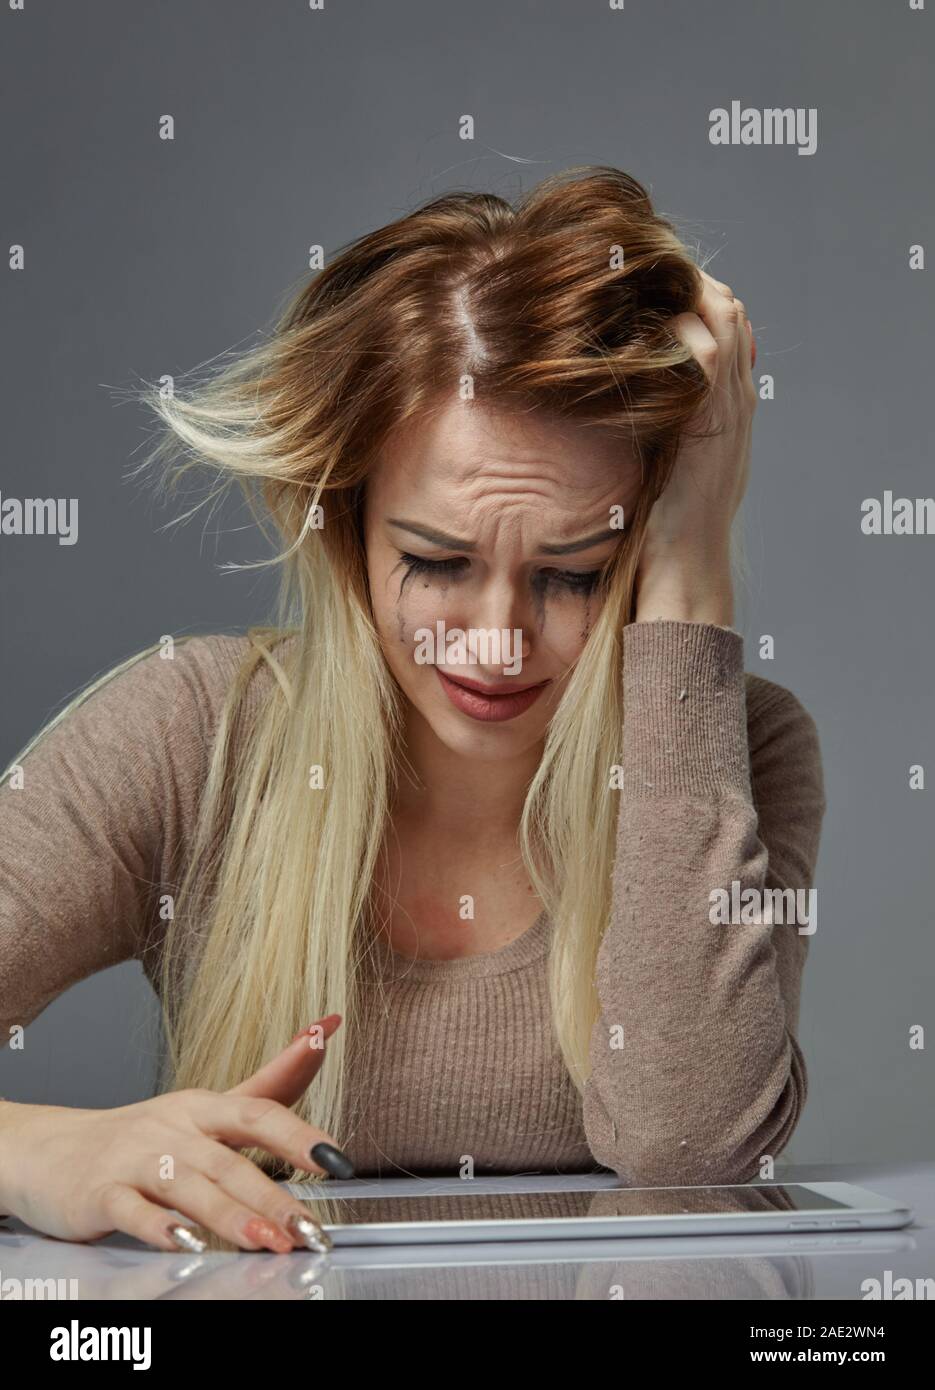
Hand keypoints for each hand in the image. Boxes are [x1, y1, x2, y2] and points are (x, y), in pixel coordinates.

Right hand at [0, 1014, 347, 1251]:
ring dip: (230, 1216)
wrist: (52, 1149)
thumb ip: (271, 1082)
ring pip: (188, 1187)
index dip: (299, 1135)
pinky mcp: (101, 1195)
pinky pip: (132, 1210)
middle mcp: (172, 1130)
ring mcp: (135, 1161)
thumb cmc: (143, 1135)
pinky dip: (159, 1226)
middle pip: (229, 1162)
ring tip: (265, 1241)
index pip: (259, 1114)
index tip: (336, 1159)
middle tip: (308, 1229)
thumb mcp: (208, 1107)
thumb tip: (326, 1028)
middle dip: (273, 1197)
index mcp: (203, 1108)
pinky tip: (184, 1241)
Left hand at [634, 268, 756, 626]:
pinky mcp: (712, 422)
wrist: (685, 568)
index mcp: (729, 412)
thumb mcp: (665, 466)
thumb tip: (619, 407)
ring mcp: (730, 410)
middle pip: (733, 310)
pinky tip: (646, 319)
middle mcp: (737, 403)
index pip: (729, 329)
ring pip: (728, 318)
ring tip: (644, 277)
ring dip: (689, 290)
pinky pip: (711, 353)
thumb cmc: (664, 529)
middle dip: (691, 281)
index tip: (650, 285)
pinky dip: (683, 327)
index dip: (696, 298)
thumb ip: (658, 431)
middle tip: (642, 267)